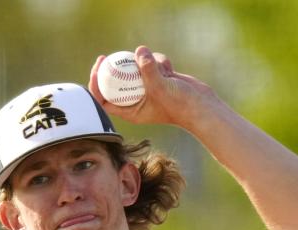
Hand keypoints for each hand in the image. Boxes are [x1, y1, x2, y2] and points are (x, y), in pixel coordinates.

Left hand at [88, 45, 219, 129]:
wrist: (201, 105)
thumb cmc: (180, 104)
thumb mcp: (160, 87)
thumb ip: (148, 69)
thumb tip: (139, 51)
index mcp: (130, 111)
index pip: (104, 100)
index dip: (96, 86)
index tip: (96, 71)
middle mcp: (136, 100)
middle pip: (115, 83)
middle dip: (110, 69)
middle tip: (104, 57)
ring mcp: (146, 88)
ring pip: (135, 69)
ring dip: (146, 64)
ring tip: (162, 71)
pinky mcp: (157, 78)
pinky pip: (151, 64)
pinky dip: (159, 62)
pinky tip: (171, 70)